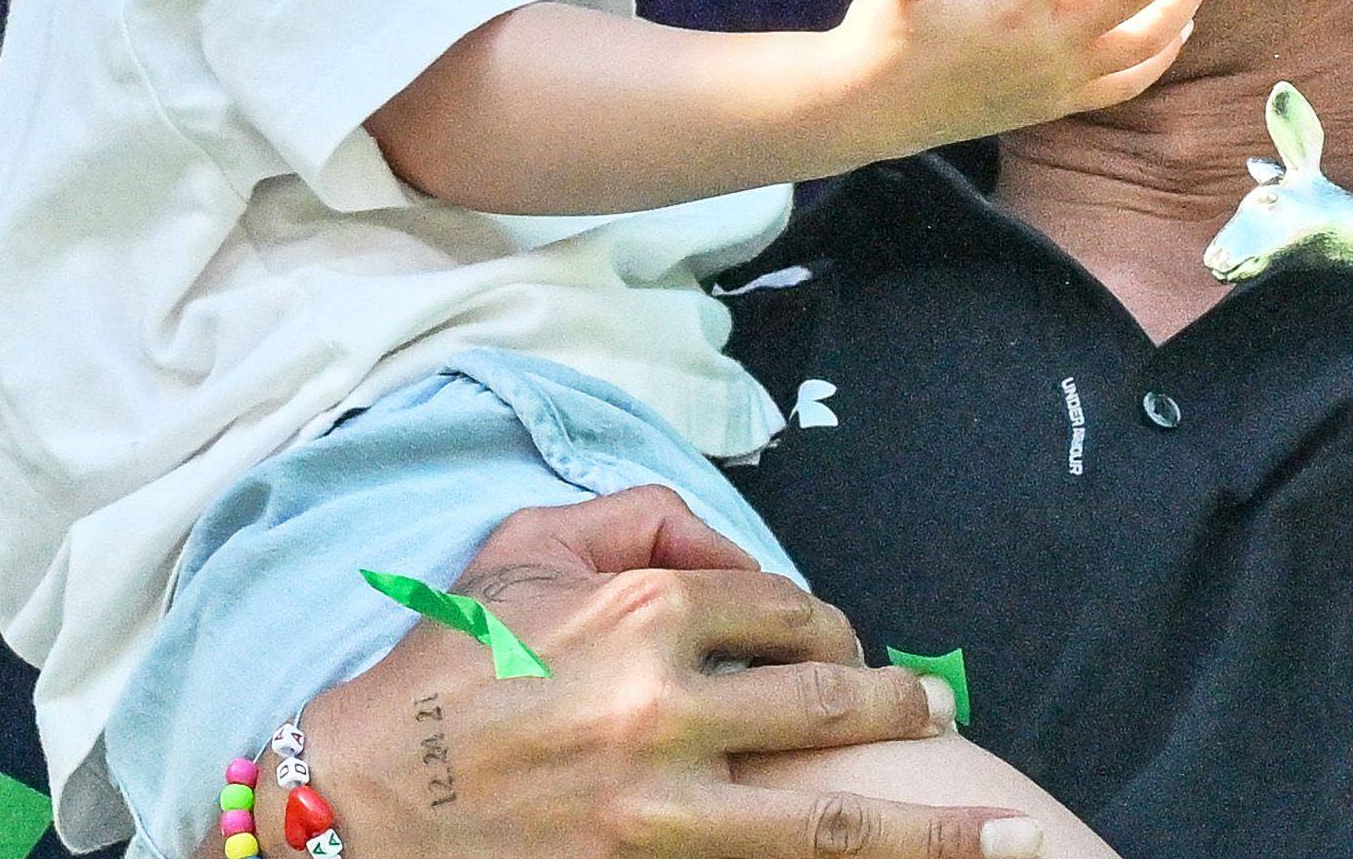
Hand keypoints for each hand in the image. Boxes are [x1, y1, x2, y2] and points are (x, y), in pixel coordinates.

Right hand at [275, 485, 1028, 858]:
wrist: (349, 805)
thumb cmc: (442, 667)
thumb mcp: (528, 551)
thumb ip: (641, 523)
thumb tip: (733, 548)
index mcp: (645, 611)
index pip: (789, 611)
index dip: (824, 630)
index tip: (834, 651)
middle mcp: (666, 707)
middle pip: (834, 706)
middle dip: (903, 709)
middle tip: (937, 713)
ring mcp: (657, 810)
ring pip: (828, 822)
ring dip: (928, 832)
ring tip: (1003, 834)